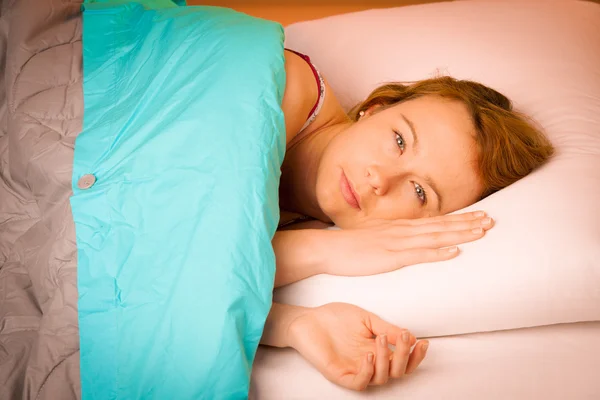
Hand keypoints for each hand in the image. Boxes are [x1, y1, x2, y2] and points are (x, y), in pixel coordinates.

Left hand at [288, 302, 428, 390]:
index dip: (416, 356)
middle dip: (405, 356)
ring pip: (381, 378)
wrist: (308, 319)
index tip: (423, 342)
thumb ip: (386, 328)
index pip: (403, 360)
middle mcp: (370, 363)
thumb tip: (410, 336)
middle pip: (397, 372)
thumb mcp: (366, 319)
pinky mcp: (340, 375)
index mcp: (378, 351)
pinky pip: (360, 383)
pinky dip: (368, 372)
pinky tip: (368, 356)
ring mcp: (355, 370)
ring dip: (386, 360)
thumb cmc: (335, 318)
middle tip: (404, 338)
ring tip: (379, 339)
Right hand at [323, 210, 493, 276]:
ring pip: (435, 237)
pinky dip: (437, 252)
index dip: (459, 218)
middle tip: (491, 220)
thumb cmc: (349, 246)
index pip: (435, 221)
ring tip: (481, 231)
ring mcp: (397, 242)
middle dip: (467, 223)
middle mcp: (402, 231)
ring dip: (459, 233)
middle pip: (440, 225)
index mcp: (400, 227)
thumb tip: (408, 241)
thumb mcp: (375, 238)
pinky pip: (418, 255)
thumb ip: (393, 238)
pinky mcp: (390, 257)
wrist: (328, 248)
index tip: (479, 215)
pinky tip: (454, 251)